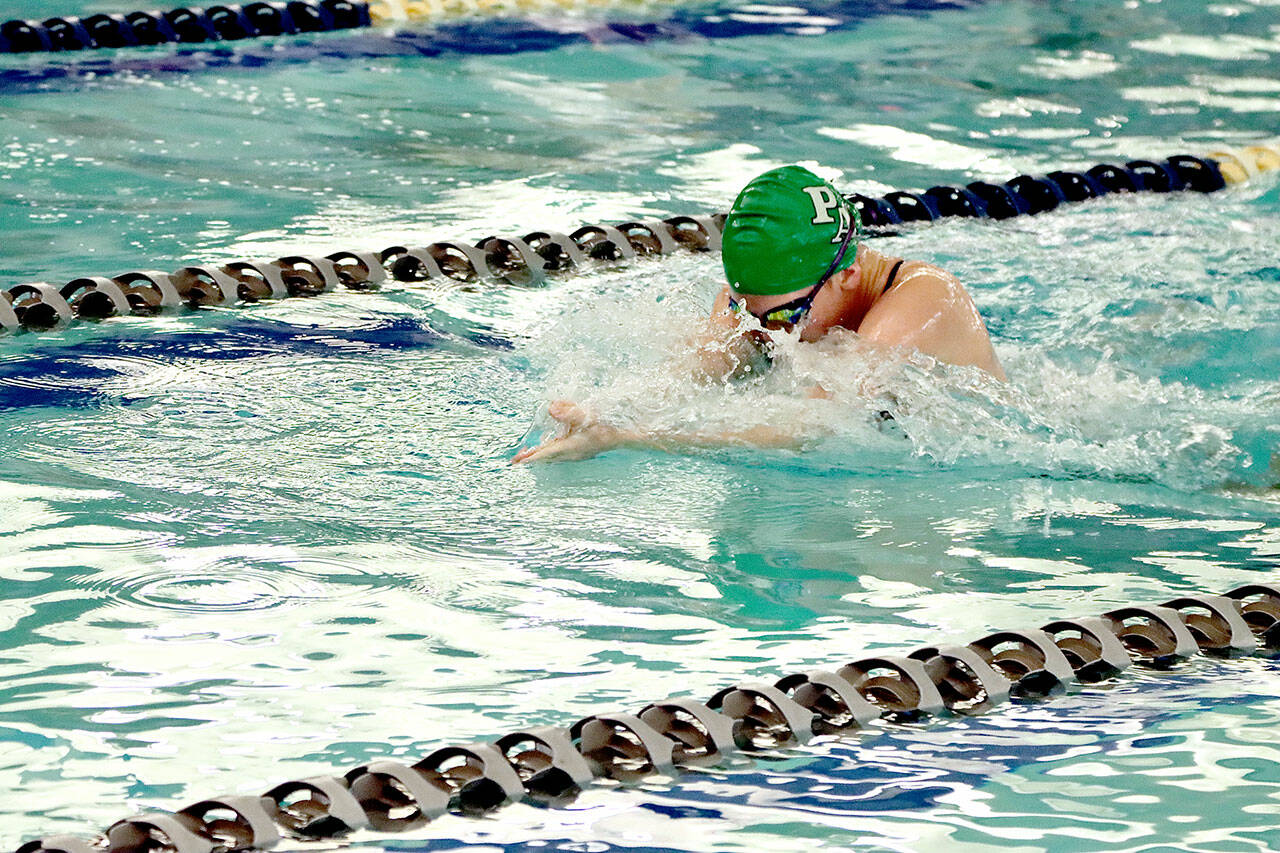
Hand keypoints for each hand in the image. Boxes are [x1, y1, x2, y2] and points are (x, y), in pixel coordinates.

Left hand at [512, 400, 628, 463]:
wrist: (628, 435)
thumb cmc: (609, 425)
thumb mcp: (589, 415)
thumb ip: (569, 412)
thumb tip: (551, 408)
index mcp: (572, 447)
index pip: (546, 453)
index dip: (530, 458)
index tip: (516, 463)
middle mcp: (573, 453)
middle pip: (548, 456)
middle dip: (533, 457)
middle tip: (516, 459)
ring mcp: (579, 452)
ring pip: (555, 454)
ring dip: (542, 453)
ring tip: (529, 453)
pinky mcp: (584, 449)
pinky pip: (563, 451)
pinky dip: (553, 449)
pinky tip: (552, 443)